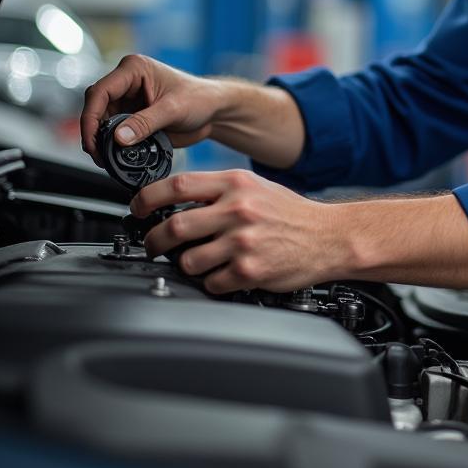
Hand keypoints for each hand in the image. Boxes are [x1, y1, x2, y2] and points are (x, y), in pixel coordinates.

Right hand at [81, 55, 222, 165]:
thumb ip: (146, 123)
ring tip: (106, 159)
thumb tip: (119, 138)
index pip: (100, 91)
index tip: (92, 139)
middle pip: (95, 106)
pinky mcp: (131, 116)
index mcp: (134, 69)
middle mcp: (126, 82)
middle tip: (98, 155)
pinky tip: (114, 156)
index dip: (91, 116)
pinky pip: (113, 131)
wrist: (214, 111)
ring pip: (100, 121)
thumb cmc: (200, 98)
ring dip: (101, 141)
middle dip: (93, 131)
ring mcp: (127, 100)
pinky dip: (111, 144)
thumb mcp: (174, 110)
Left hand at [133, 169, 334, 294]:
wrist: (330, 236)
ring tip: (199, 262)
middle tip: (154, 246)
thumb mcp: (256, 187)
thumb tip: (176, 201)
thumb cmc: (292, 213)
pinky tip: (224, 275)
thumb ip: (219, 191)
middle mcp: (238, 210)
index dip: (147, 198)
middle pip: (174, 226)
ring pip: (188, 260)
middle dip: (155, 241)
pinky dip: (212, 282)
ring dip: (186, 265)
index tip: (137, 209)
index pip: (178, 185)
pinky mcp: (250, 270)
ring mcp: (243, 242)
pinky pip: (212, 283)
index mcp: (237, 184)